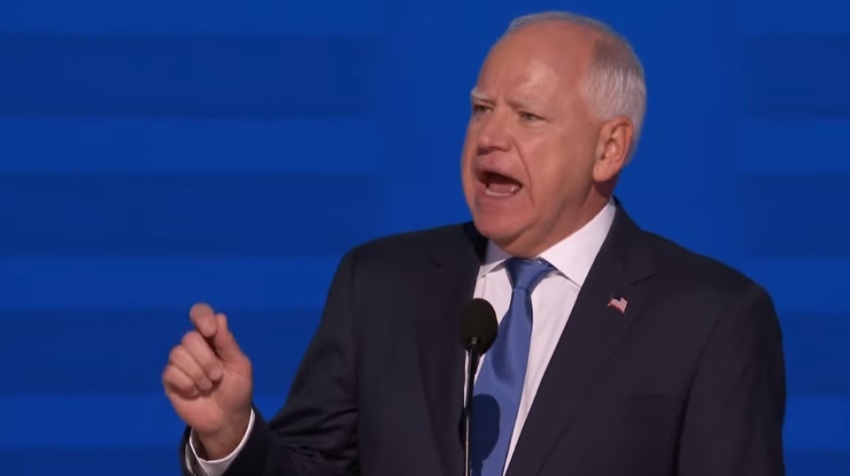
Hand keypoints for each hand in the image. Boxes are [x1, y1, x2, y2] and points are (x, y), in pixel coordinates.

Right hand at [163, 303, 253, 458]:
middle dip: (207, 360)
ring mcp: (179, 362)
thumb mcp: (239, 365)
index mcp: (212, 338)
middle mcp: (194, 346)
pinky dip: (187, 384)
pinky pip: (171, 372)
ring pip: (178, 353)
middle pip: (189, 338)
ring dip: (198, 374)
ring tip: (207, 386)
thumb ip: (227, 343)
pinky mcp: (169, 379)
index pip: (200, 314)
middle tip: (217, 376)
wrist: (226, 418)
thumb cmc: (236, 389)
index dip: (202, 317)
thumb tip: (219, 318)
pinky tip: (194, 393)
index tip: (210, 331)